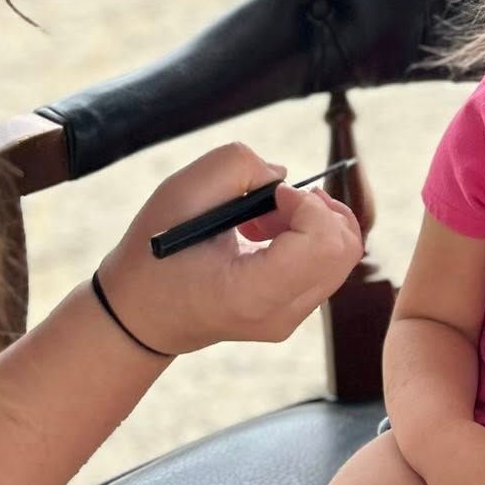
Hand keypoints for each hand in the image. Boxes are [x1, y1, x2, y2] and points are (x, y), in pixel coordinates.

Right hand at [100, 143, 362, 356]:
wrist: (140, 315)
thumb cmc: (155, 252)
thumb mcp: (182, 190)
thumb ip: (240, 164)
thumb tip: (286, 178)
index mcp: (252, 292)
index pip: (323, 243)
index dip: (306, 203)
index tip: (271, 194)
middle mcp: (279, 315)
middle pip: (345, 249)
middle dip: (318, 210)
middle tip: (274, 200)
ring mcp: (288, 320)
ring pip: (341, 255)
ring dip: (310, 222)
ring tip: (259, 218)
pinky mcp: (291, 314)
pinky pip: (324, 265)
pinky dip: (304, 237)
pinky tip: (261, 233)